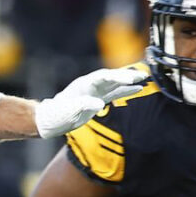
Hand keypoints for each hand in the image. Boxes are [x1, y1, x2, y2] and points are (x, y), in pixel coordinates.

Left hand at [33, 65, 150, 137]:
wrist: (50, 120)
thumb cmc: (57, 115)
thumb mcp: (69, 111)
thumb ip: (83, 106)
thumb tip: (100, 104)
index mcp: (83, 85)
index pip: (104, 77)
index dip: (117, 77)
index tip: (130, 79)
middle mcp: (91, 85)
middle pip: (112, 77)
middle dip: (127, 76)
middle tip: (143, 76)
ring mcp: (95, 91)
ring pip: (115, 84)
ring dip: (129, 81)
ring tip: (145, 79)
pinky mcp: (98, 99)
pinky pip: (114, 93)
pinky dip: (126, 90)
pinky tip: (138, 89)